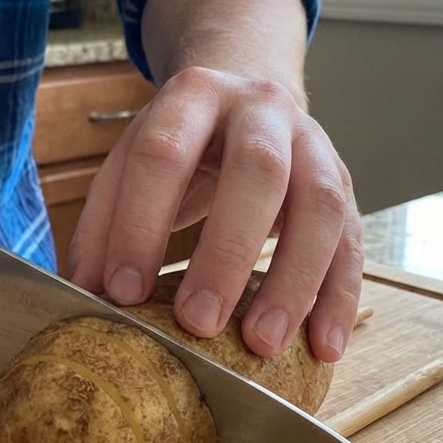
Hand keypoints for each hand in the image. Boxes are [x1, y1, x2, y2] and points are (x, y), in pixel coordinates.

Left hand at [68, 66, 362, 362]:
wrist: (246, 100)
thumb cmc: (181, 145)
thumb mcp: (133, 163)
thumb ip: (105, 223)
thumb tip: (89, 296)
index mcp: (195, 96)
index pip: (164, 152)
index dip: (140, 222)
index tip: (123, 292)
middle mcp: (262, 110)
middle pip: (258, 171)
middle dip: (227, 251)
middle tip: (198, 323)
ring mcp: (314, 145)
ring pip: (321, 207)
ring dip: (294, 281)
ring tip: (262, 345)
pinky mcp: (344, 185)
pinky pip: (353, 242)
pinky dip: (339, 298)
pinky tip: (323, 347)